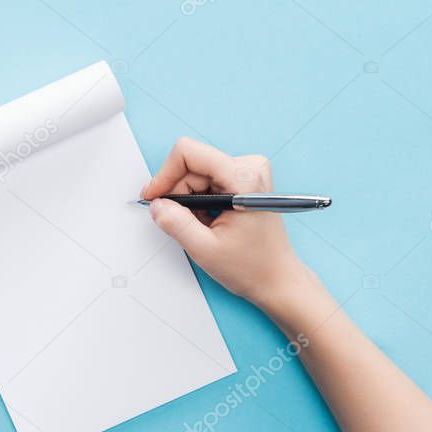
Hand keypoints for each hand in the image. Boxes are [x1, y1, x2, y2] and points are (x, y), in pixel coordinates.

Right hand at [142, 137, 310, 308]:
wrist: (277, 278)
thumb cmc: (252, 266)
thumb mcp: (204, 249)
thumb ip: (175, 223)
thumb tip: (156, 204)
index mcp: (244, 178)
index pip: (189, 153)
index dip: (164, 175)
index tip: (154, 198)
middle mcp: (249, 167)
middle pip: (191, 165)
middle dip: (178, 194)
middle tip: (182, 223)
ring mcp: (248, 172)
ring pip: (196, 173)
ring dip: (189, 201)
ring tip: (202, 226)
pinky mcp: (244, 180)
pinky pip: (206, 180)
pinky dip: (199, 201)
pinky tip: (209, 221)